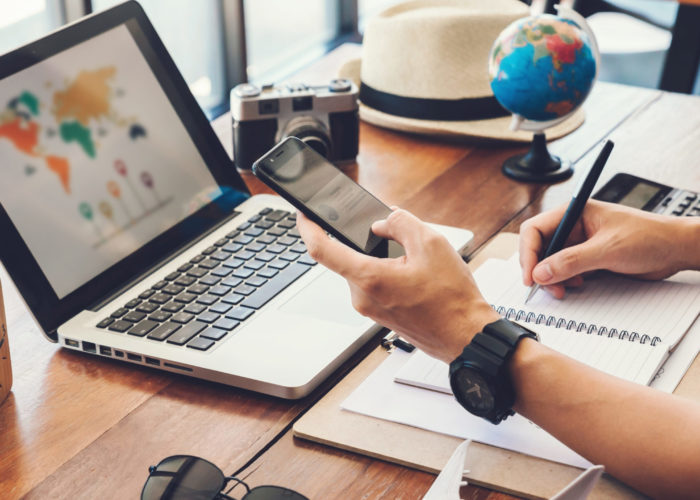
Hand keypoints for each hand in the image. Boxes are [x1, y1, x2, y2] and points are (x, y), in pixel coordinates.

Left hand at [297, 209, 498, 362]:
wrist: (465, 336)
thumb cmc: (452, 299)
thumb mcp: (432, 243)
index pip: (321, 249)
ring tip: (415, 263)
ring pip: (363, 270)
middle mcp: (361, 297)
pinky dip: (387, 273)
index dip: (307, 227)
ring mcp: (369, 309)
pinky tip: (414, 276)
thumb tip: (382, 222)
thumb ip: (400, 223)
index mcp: (369, 278)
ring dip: (381, 258)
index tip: (304, 214)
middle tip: (398, 237)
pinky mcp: (378, 315)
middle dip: (368, 241)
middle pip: (349, 256)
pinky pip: (373, 284)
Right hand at [519, 200, 697, 297]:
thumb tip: (541, 272)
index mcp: (573, 213)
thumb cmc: (650, 237)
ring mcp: (580, 243)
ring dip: (553, 278)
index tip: (531, 276)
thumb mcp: (608, 250)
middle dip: (540, 269)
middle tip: (546, 288)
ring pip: (551, 261)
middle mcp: (573, 226)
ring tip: (564, 289)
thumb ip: (571, 261)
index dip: (529, 253)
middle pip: (540, 247)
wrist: (676, 249)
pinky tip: (578, 285)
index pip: (535, 230)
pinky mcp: (588, 257)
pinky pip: (566, 270)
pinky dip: (566, 280)